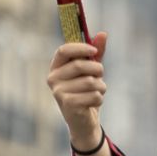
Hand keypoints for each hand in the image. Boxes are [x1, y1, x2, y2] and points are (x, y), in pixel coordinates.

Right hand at [47, 33, 107, 148]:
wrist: (83, 122)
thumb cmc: (86, 92)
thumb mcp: (91, 71)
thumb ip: (96, 53)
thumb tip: (102, 33)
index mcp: (56, 67)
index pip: (63, 50)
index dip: (80, 48)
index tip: (94, 51)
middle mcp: (53, 79)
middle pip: (80, 65)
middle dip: (97, 69)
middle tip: (100, 76)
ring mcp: (58, 93)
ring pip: (90, 82)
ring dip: (101, 86)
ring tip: (97, 92)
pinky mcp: (68, 105)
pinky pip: (94, 95)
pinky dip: (100, 98)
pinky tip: (93, 103)